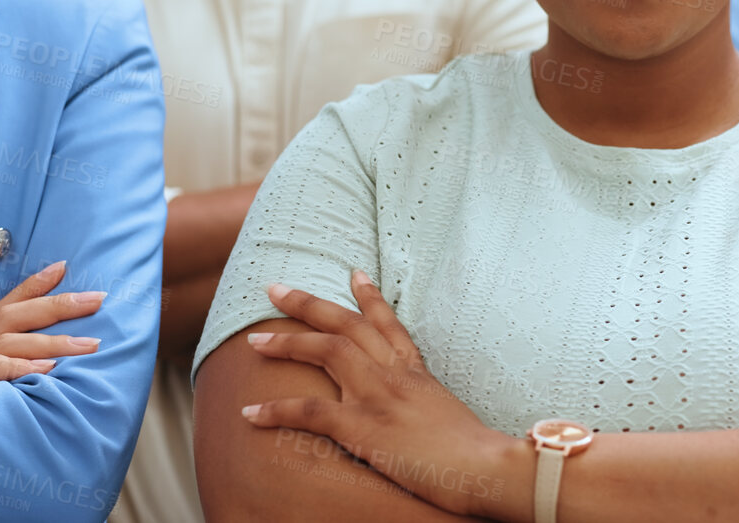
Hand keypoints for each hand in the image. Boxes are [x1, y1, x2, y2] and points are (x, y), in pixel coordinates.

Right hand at [0, 260, 106, 386]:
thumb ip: (39, 359)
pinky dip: (17, 366)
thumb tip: (80, 349)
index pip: (15, 302)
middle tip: (98, 299)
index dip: (37, 282)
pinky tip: (46, 370)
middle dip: (60, 304)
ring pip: (12, 341)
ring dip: (52, 342)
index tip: (64, 265)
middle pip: (19, 314)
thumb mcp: (17, 376)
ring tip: (87, 345)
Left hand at [241, 271, 520, 517]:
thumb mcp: (451, 415)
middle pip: (346, 324)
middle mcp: (395, 374)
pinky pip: (310, 411)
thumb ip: (428, 405)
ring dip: (286, 343)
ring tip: (254, 341)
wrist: (488, 466)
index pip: (389, 324)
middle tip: (275, 289)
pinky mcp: (363, 427)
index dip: (369, 297)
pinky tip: (250, 412)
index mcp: (417, 372)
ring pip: (325, 351)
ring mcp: (378, 395)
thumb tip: (421, 413)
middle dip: (308, 304)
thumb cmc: (477, 452)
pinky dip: (277, 410)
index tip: (353, 272)